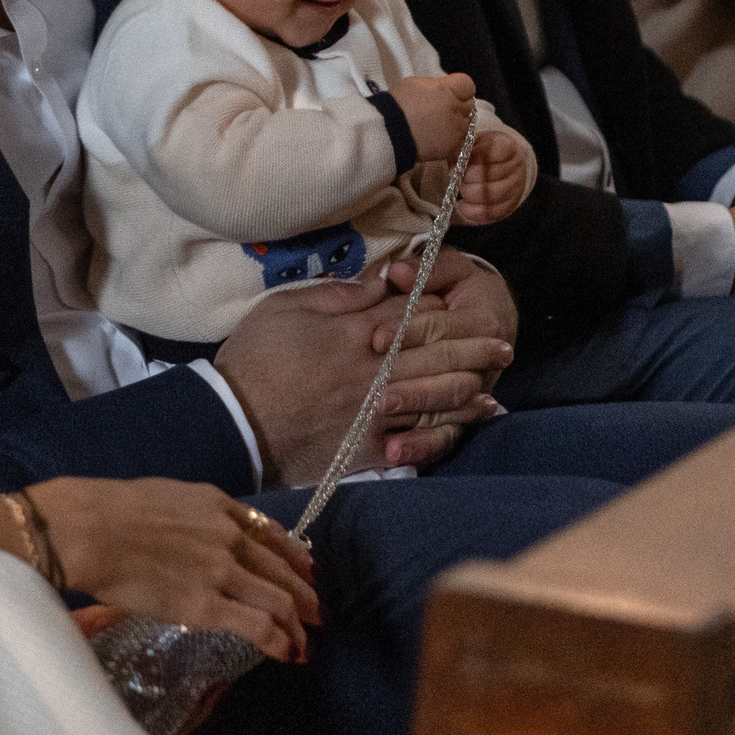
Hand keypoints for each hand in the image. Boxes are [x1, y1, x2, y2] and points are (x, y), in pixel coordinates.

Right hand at [0, 480, 320, 662]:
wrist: (91, 528)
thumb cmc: (113, 510)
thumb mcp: (168, 496)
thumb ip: (195, 515)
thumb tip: (199, 534)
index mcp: (219, 505)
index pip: (272, 534)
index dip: (295, 558)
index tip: (308, 573)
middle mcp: (230, 536)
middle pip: (283, 570)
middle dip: (306, 596)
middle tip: (318, 614)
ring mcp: (221, 571)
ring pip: (278, 601)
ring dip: (298, 625)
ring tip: (305, 644)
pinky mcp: (206, 606)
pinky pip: (257, 626)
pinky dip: (280, 642)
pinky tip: (287, 653)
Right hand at [216, 270, 509, 483]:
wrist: (232, 421)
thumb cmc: (253, 359)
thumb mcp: (286, 307)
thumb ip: (336, 295)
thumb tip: (378, 285)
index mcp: (353, 332)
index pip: (410, 312)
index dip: (440, 305)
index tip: (460, 299)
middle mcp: (372, 370)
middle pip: (434, 351)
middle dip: (472, 344)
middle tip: (502, 341)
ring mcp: (374, 412)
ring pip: (436, 394)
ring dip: (470, 384)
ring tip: (494, 377)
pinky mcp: (368, 450)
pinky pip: (419, 440)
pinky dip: (447, 430)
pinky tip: (466, 422)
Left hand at [379, 250, 517, 453]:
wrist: (495, 317)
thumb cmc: (463, 289)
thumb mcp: (452, 269)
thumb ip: (427, 269)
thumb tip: (397, 272)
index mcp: (481, 321)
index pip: (440, 328)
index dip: (407, 332)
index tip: (374, 338)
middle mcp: (483, 362)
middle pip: (445, 376)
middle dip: (409, 384)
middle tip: (373, 392)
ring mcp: (475, 392)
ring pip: (448, 410)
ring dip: (415, 419)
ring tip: (380, 422)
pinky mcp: (463, 415)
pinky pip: (445, 437)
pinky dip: (421, 447)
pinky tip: (394, 454)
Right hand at [388, 72, 474, 165]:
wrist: (388, 133)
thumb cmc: (398, 103)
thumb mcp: (416, 83)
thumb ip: (437, 85)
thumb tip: (446, 89)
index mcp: (448, 90)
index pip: (468, 84)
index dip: (459, 88)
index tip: (448, 92)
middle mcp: (456, 109)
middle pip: (468, 105)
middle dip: (458, 105)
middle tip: (440, 109)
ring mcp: (455, 130)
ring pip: (465, 124)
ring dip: (456, 122)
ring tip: (436, 125)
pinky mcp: (450, 147)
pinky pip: (456, 140)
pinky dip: (449, 137)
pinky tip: (433, 137)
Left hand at [456, 128, 527, 223]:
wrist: (502, 165)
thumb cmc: (483, 153)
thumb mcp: (475, 143)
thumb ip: (465, 150)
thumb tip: (454, 164)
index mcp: (509, 147)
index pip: (497, 152)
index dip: (476, 156)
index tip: (464, 158)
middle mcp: (517, 168)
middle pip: (493, 176)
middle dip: (469, 178)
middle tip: (458, 177)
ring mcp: (516, 189)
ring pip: (493, 197)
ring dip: (470, 195)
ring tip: (460, 191)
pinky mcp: (510, 207)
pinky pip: (491, 214)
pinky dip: (472, 212)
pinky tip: (462, 205)